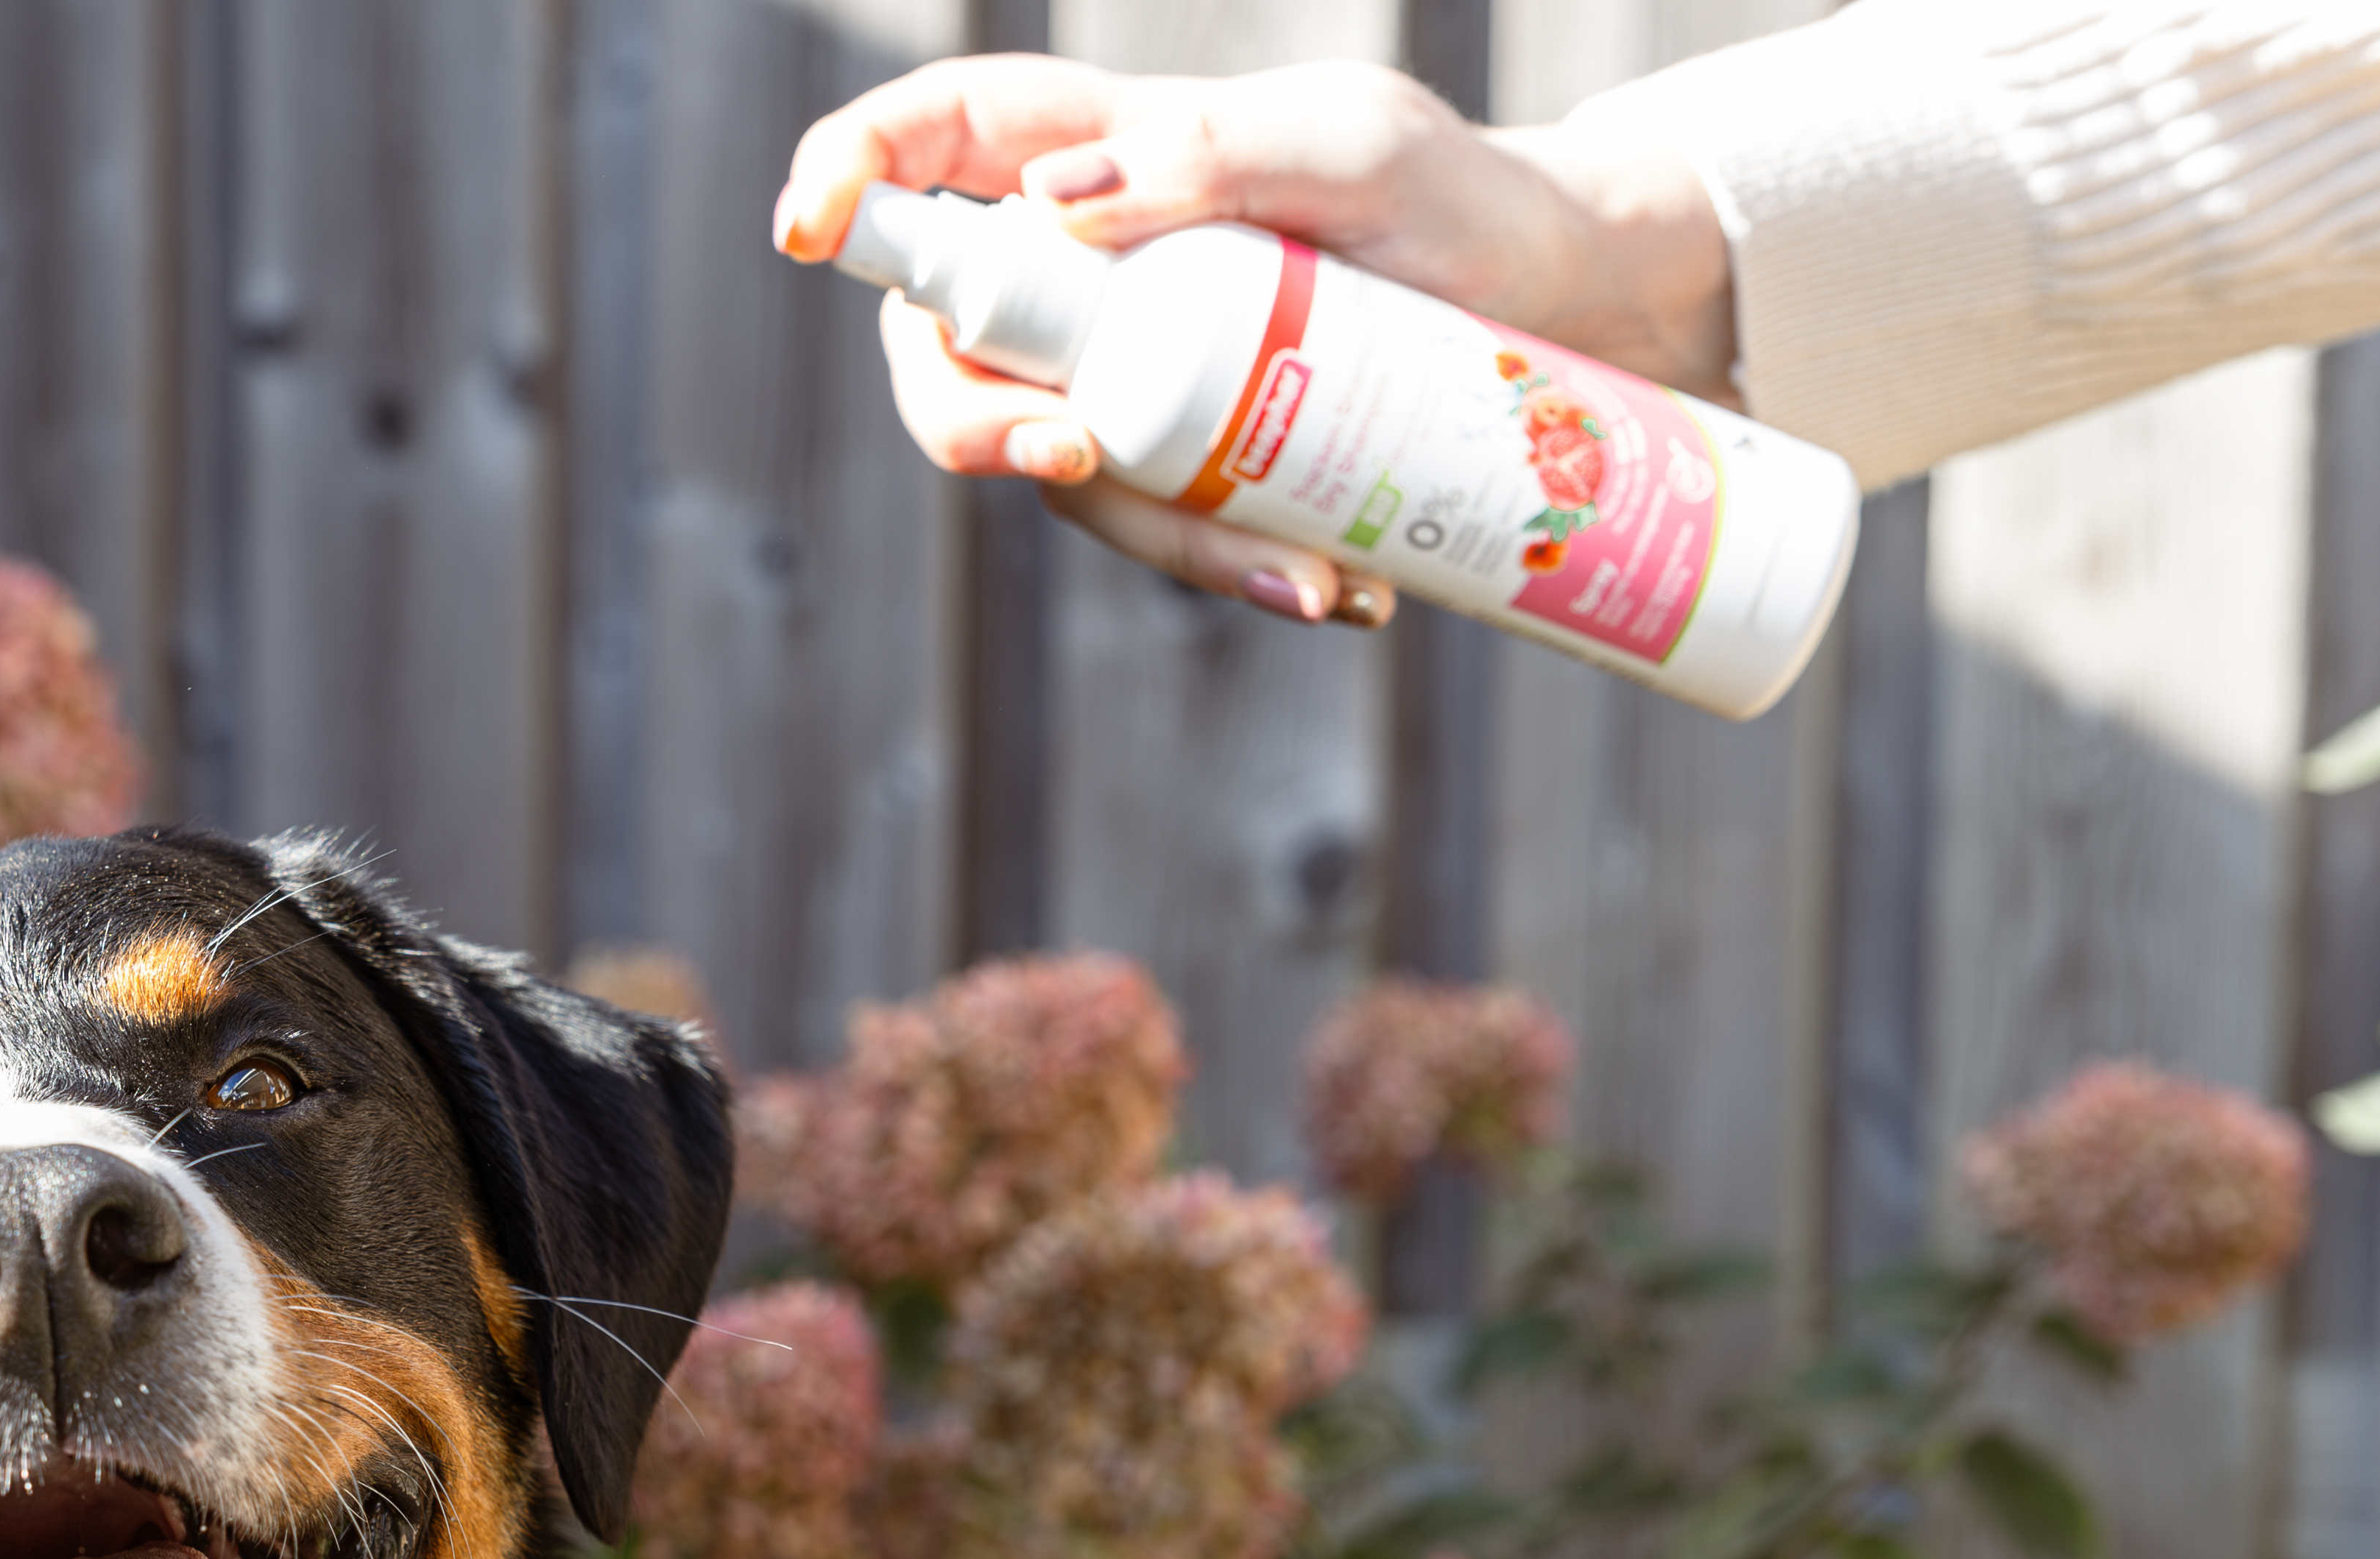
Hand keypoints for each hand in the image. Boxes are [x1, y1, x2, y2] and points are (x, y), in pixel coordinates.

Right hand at [776, 55, 1733, 627]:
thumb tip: (1057, 205)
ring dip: (1163, 539)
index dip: (848, 177)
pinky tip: (1335, 591)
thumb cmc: (1458, 201)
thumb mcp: (1354, 146)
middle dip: (979, 423)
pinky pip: (1165, 532)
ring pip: (1063, 474)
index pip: (932, 146)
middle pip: (943, 347)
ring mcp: (1133, 376)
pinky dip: (1237, 573)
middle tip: (1080, 458)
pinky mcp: (1195, 463)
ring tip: (1307, 576)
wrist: (1567, 315)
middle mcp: (1087, 273)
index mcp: (1097, 154)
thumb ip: (1209, 151)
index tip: (811, 234)